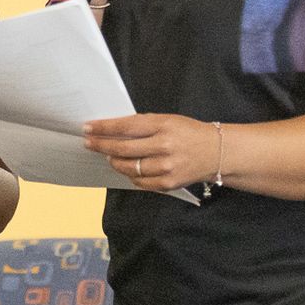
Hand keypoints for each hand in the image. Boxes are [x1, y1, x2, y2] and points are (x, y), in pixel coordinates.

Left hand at [83, 114, 217, 191]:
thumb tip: (113, 130)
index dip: (104, 128)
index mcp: (164, 126)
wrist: (217, 152)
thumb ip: (144, 125)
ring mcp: (166, 167)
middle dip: (101, 146)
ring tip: (109, 156)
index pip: (126, 126)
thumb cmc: (189, 133)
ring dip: (114, 161)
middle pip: (123, 149)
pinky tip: (127, 168)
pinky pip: (139, 181)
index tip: (88, 127)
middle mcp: (165, 146)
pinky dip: (130, 175)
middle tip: (89, 143)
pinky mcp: (168, 184)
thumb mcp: (168, 120)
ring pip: (129, 167)